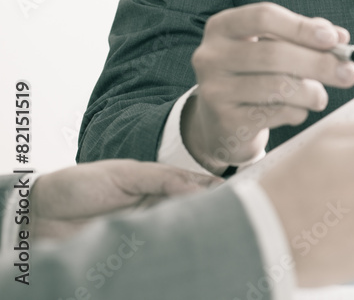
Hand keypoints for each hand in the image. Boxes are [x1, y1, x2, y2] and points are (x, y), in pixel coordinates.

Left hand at [30, 160, 219, 239]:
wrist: (39, 214)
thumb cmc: (79, 186)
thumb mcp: (122, 173)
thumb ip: (161, 178)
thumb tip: (199, 187)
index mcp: (159, 184)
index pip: (196, 187)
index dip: (218, 190)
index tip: (240, 194)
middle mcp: (157, 207)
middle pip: (193, 211)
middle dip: (214, 214)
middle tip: (236, 218)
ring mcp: (146, 231)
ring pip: (180, 232)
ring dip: (195, 234)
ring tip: (218, 235)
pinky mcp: (133, 253)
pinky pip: (159, 252)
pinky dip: (173, 251)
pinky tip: (187, 251)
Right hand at [183, 2, 353, 171]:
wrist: (220, 123)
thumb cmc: (254, 76)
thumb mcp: (273, 48)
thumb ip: (306, 38)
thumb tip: (341, 38)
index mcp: (223, 27)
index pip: (264, 17)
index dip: (302, 27)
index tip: (333, 39)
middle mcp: (211, 55)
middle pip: (273, 53)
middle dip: (318, 63)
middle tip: (349, 73)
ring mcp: (214, 89)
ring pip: (277, 86)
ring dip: (311, 92)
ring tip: (320, 96)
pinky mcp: (225, 121)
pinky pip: (274, 113)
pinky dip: (297, 112)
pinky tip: (298, 110)